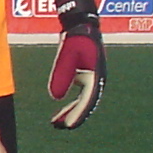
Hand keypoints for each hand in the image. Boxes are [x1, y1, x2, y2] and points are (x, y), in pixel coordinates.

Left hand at [48, 0, 105, 128]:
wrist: (82, 25)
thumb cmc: (76, 38)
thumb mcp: (66, 56)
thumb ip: (61, 75)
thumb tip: (55, 97)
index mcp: (95, 76)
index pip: (87, 100)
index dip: (77, 114)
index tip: (67, 125)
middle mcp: (97, 80)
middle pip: (86, 104)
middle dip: (73, 116)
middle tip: (59, 127)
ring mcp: (92, 79)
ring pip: (82, 101)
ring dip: (70, 112)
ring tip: (56, 123)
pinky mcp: (85, 76)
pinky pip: (79, 95)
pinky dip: (70, 103)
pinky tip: (60, 111)